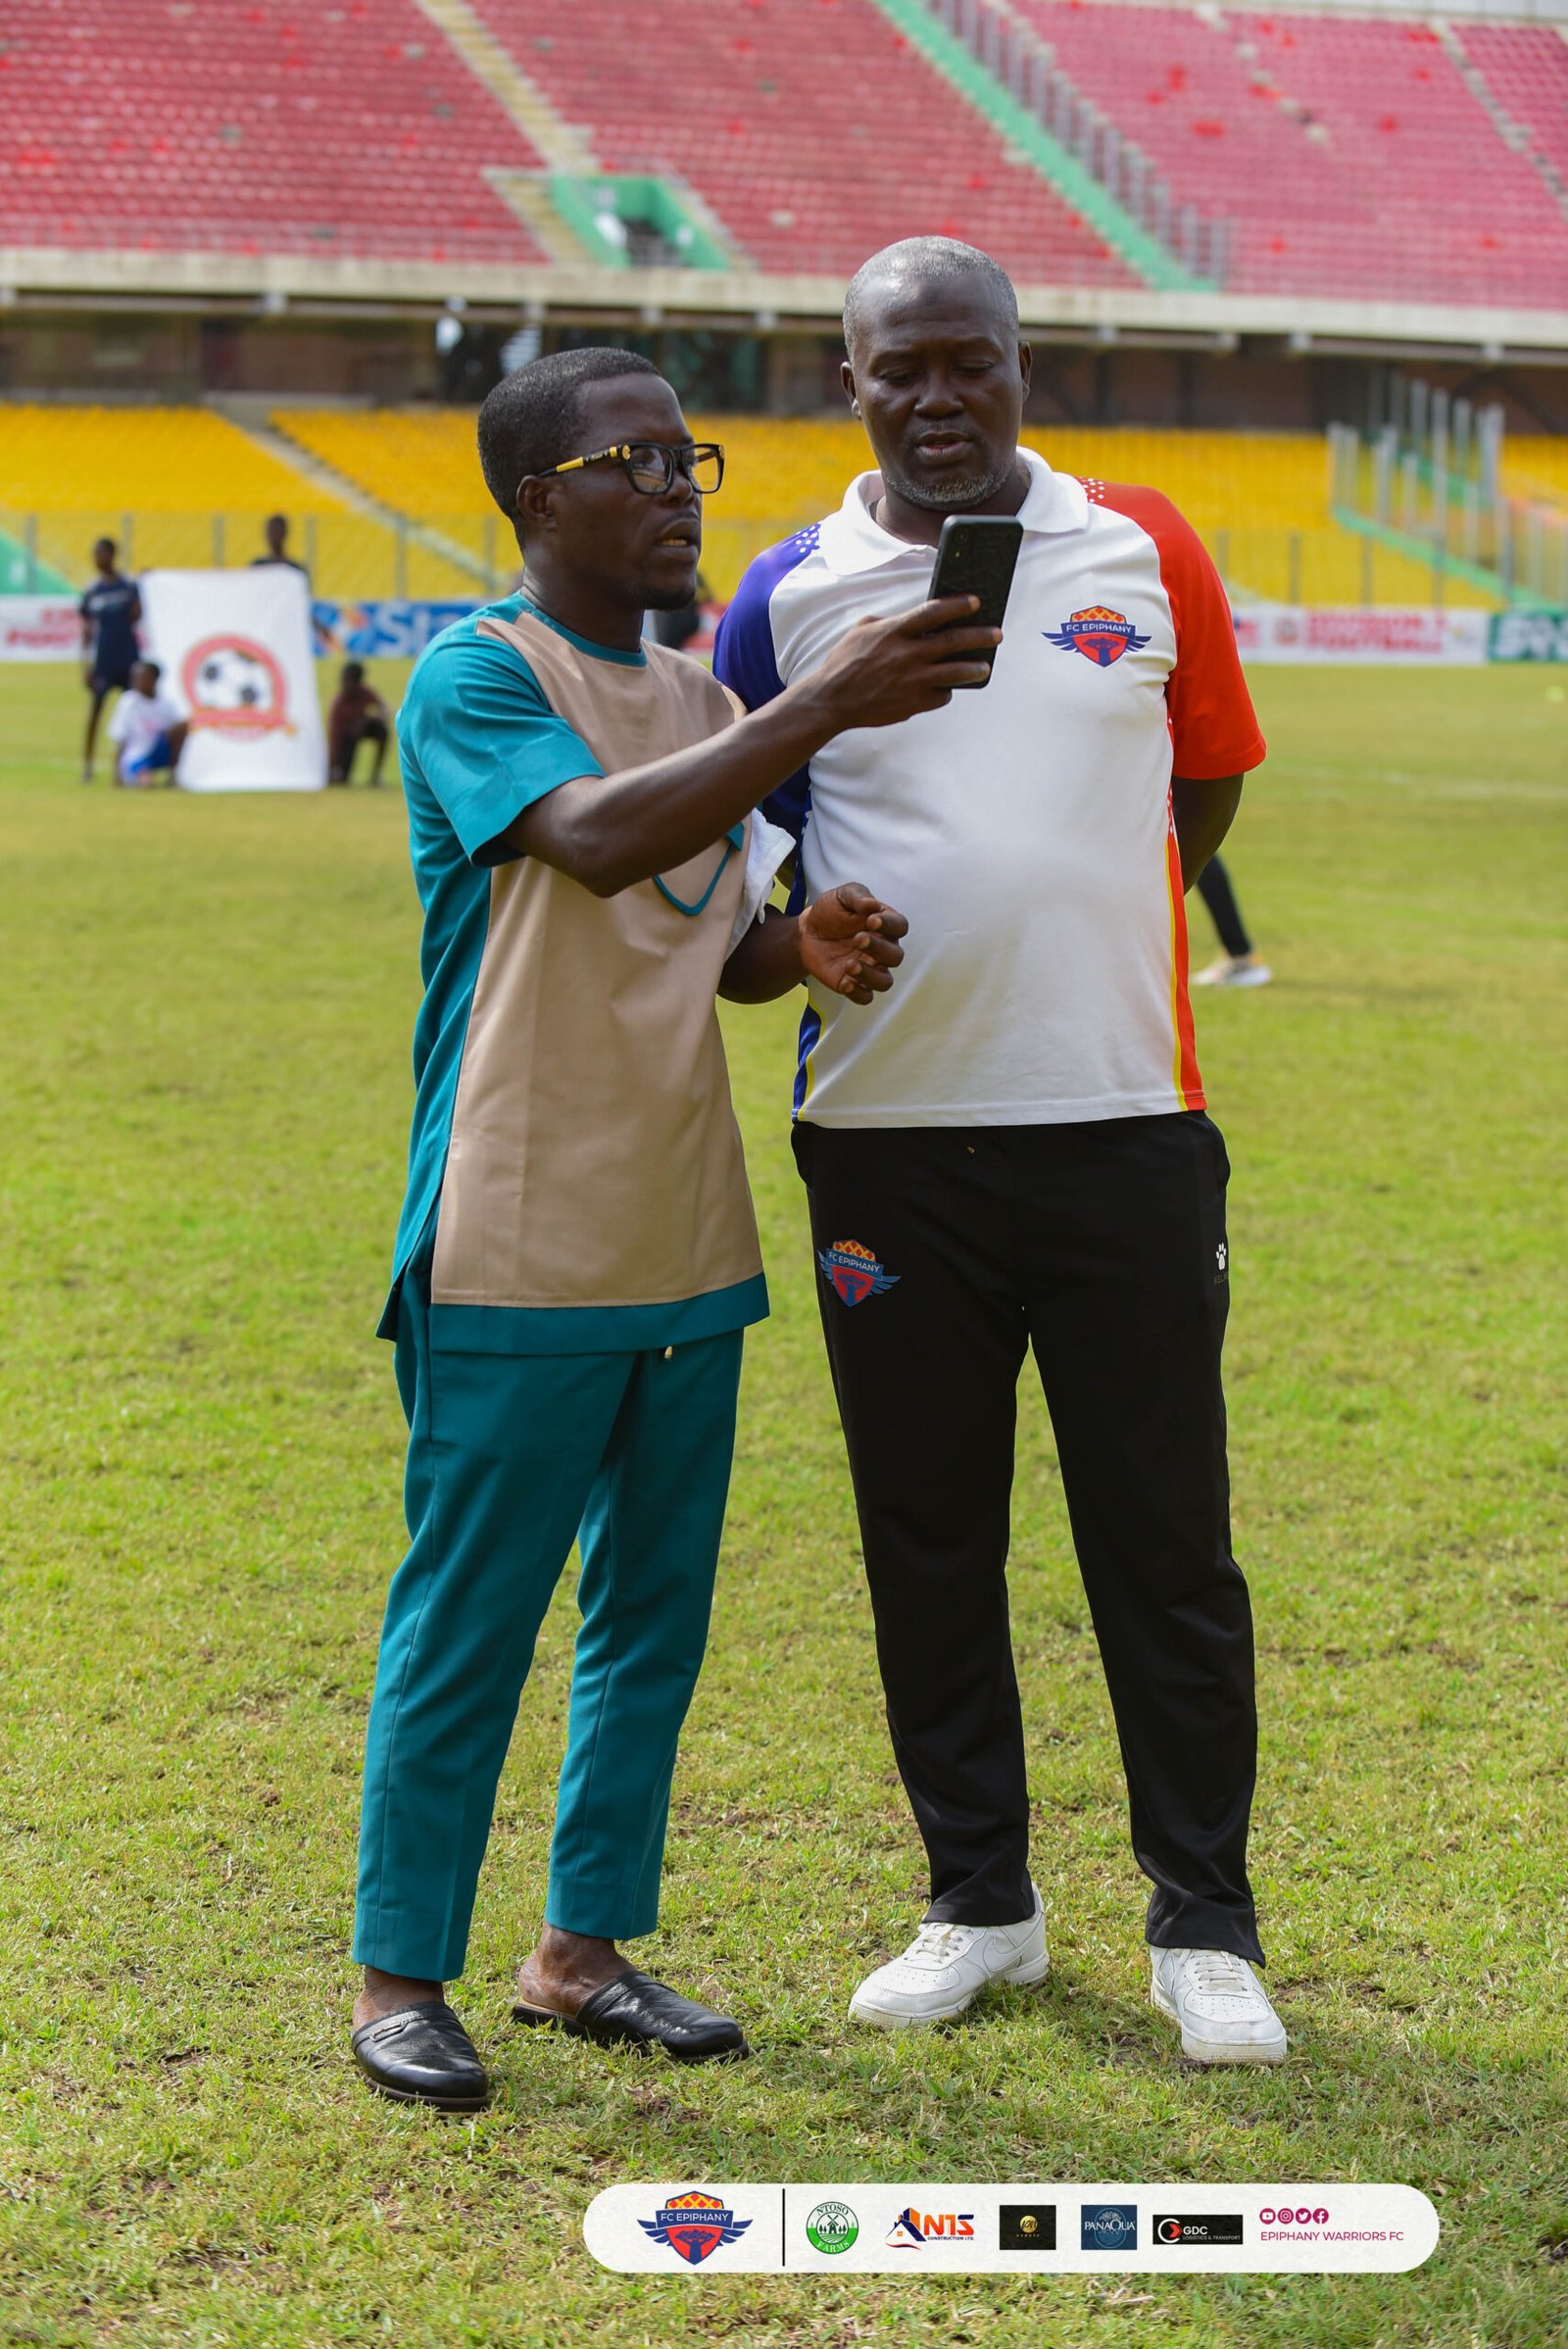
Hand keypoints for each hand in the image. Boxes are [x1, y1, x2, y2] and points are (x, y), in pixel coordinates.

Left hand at [799, 883, 907, 1005]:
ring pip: (885, 982)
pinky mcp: (854, 984)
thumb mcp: (842, 895)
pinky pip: (865, 997)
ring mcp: (870, 968)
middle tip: (857, 939)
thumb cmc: (831, 911)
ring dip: (871, 975)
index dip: (890, 925)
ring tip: (850, 965)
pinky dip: (858, 993)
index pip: (900, 927)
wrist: (807, 931)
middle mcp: (882, 949)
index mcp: (885, 925)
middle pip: (896, 956)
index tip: (871, 920)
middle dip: (879, 949)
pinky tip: (845, 982)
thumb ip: (858, 896)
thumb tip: (873, 905)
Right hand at [811, 595, 1000, 728]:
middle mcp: (906, 655)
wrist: (831, 700)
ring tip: (984, 667)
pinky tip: (945, 688)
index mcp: (894, 632)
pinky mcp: (912, 704)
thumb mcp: (862, 631)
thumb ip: (889, 623)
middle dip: (979, 636)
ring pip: (955, 673)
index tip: (976, 601)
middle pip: (953, 642)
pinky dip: (944, 692)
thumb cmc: (844, 662)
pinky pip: (940, 696)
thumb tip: (911, 622)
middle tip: (996, 634)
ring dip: (974, 669)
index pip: (933, 612)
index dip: (958, 605)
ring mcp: (911, 681)